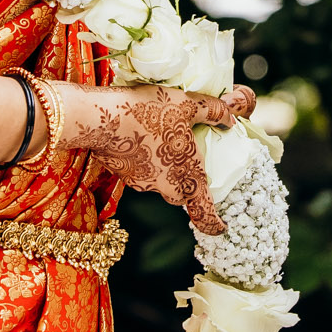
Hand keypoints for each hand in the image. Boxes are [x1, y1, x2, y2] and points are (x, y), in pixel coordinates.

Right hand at [53, 83, 254, 230]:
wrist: (101, 118)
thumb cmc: (149, 112)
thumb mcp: (187, 104)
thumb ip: (213, 111)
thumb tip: (230, 118)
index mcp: (187, 176)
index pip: (205, 212)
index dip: (214, 223)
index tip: (221, 227)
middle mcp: (165, 187)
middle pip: (182, 193)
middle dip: (186, 180)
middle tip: (186, 156)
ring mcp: (142, 184)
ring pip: (160, 182)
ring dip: (163, 167)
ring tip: (158, 136)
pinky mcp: (123, 176)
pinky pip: (141, 173)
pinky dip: (144, 161)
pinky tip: (138, 137)